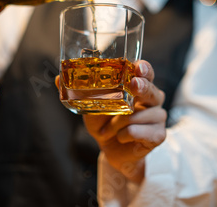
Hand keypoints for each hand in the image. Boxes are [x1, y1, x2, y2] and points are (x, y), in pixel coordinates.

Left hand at [57, 60, 166, 182]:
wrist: (110, 149)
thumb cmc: (104, 121)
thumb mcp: (89, 105)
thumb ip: (77, 91)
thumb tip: (58, 79)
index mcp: (137, 86)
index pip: (146, 72)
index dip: (144, 68)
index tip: (138, 68)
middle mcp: (151, 99)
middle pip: (153, 90)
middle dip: (143, 86)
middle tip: (133, 85)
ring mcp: (157, 116)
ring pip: (142, 114)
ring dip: (120, 122)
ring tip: (109, 129)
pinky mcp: (158, 135)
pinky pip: (142, 131)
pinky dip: (126, 134)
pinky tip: (120, 136)